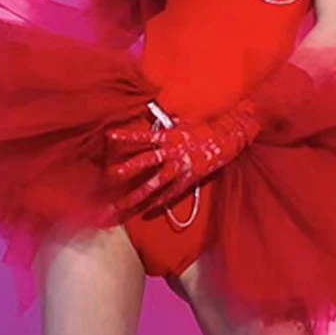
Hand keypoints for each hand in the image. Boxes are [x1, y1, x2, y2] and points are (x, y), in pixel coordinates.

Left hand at [106, 99, 258, 214]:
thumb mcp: (183, 124)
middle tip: (111, 175)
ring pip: (154, 184)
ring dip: (137, 194)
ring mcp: (179, 169)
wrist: (225, 140)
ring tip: (122, 204)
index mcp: (169, 137)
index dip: (126, 136)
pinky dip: (158, 204)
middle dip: (128, 169)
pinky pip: (170, 195)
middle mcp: (171, 153)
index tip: (110, 137)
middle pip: (145, 162)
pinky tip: (146, 212)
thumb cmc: (204, 130)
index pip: (143, 136)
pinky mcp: (188, 181)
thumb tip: (156, 122)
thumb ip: (167, 126)